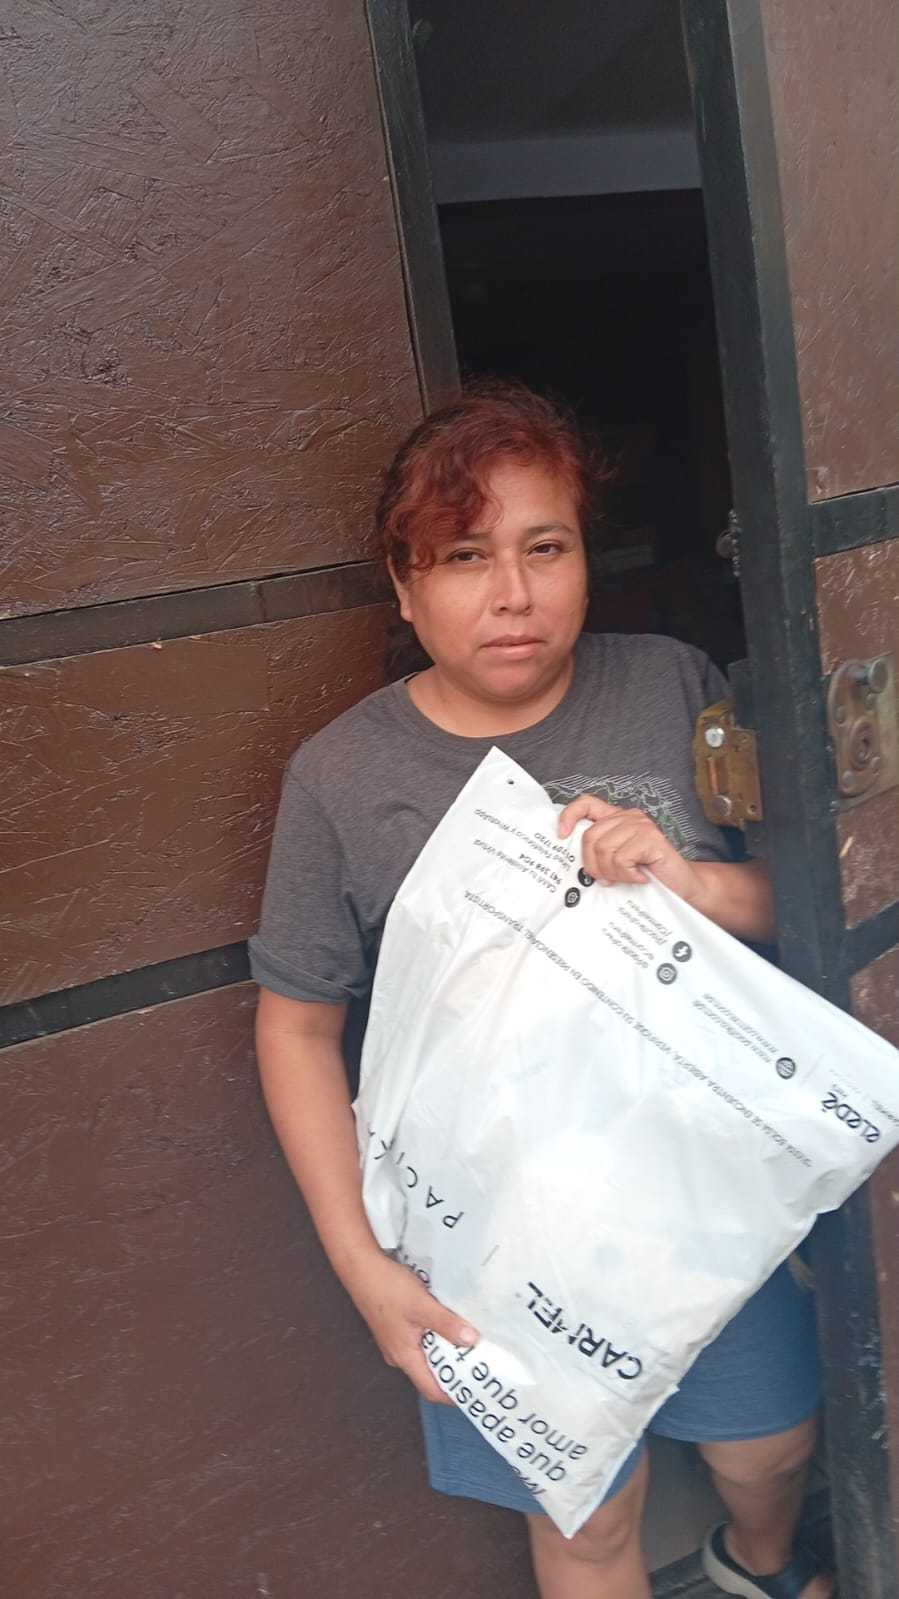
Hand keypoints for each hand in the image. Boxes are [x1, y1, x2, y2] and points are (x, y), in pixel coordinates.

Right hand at [345, 1252, 477, 1403]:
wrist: (361, 1268)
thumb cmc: (388, 1288)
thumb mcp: (423, 1306)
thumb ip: (447, 1325)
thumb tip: (472, 1341)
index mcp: (404, 1357)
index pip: (432, 1391)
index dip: (454, 1395)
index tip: (476, 1388)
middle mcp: (398, 1355)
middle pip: (430, 1374)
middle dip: (454, 1370)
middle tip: (479, 1362)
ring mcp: (395, 1342)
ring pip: (425, 1356)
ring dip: (445, 1351)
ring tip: (468, 1342)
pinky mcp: (394, 1328)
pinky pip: (419, 1342)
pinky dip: (435, 1338)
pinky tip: (447, 1324)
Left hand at [557, 793, 704, 904]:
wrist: (682, 886)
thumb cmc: (648, 874)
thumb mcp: (617, 861)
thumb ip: (600, 852)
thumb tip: (573, 859)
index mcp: (617, 818)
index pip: (587, 803)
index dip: (569, 815)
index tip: (561, 836)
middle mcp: (629, 816)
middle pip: (590, 836)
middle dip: (593, 864)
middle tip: (606, 879)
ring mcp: (641, 825)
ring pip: (604, 850)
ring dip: (612, 873)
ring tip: (628, 878)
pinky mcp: (652, 838)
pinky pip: (622, 858)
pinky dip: (628, 875)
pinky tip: (641, 877)